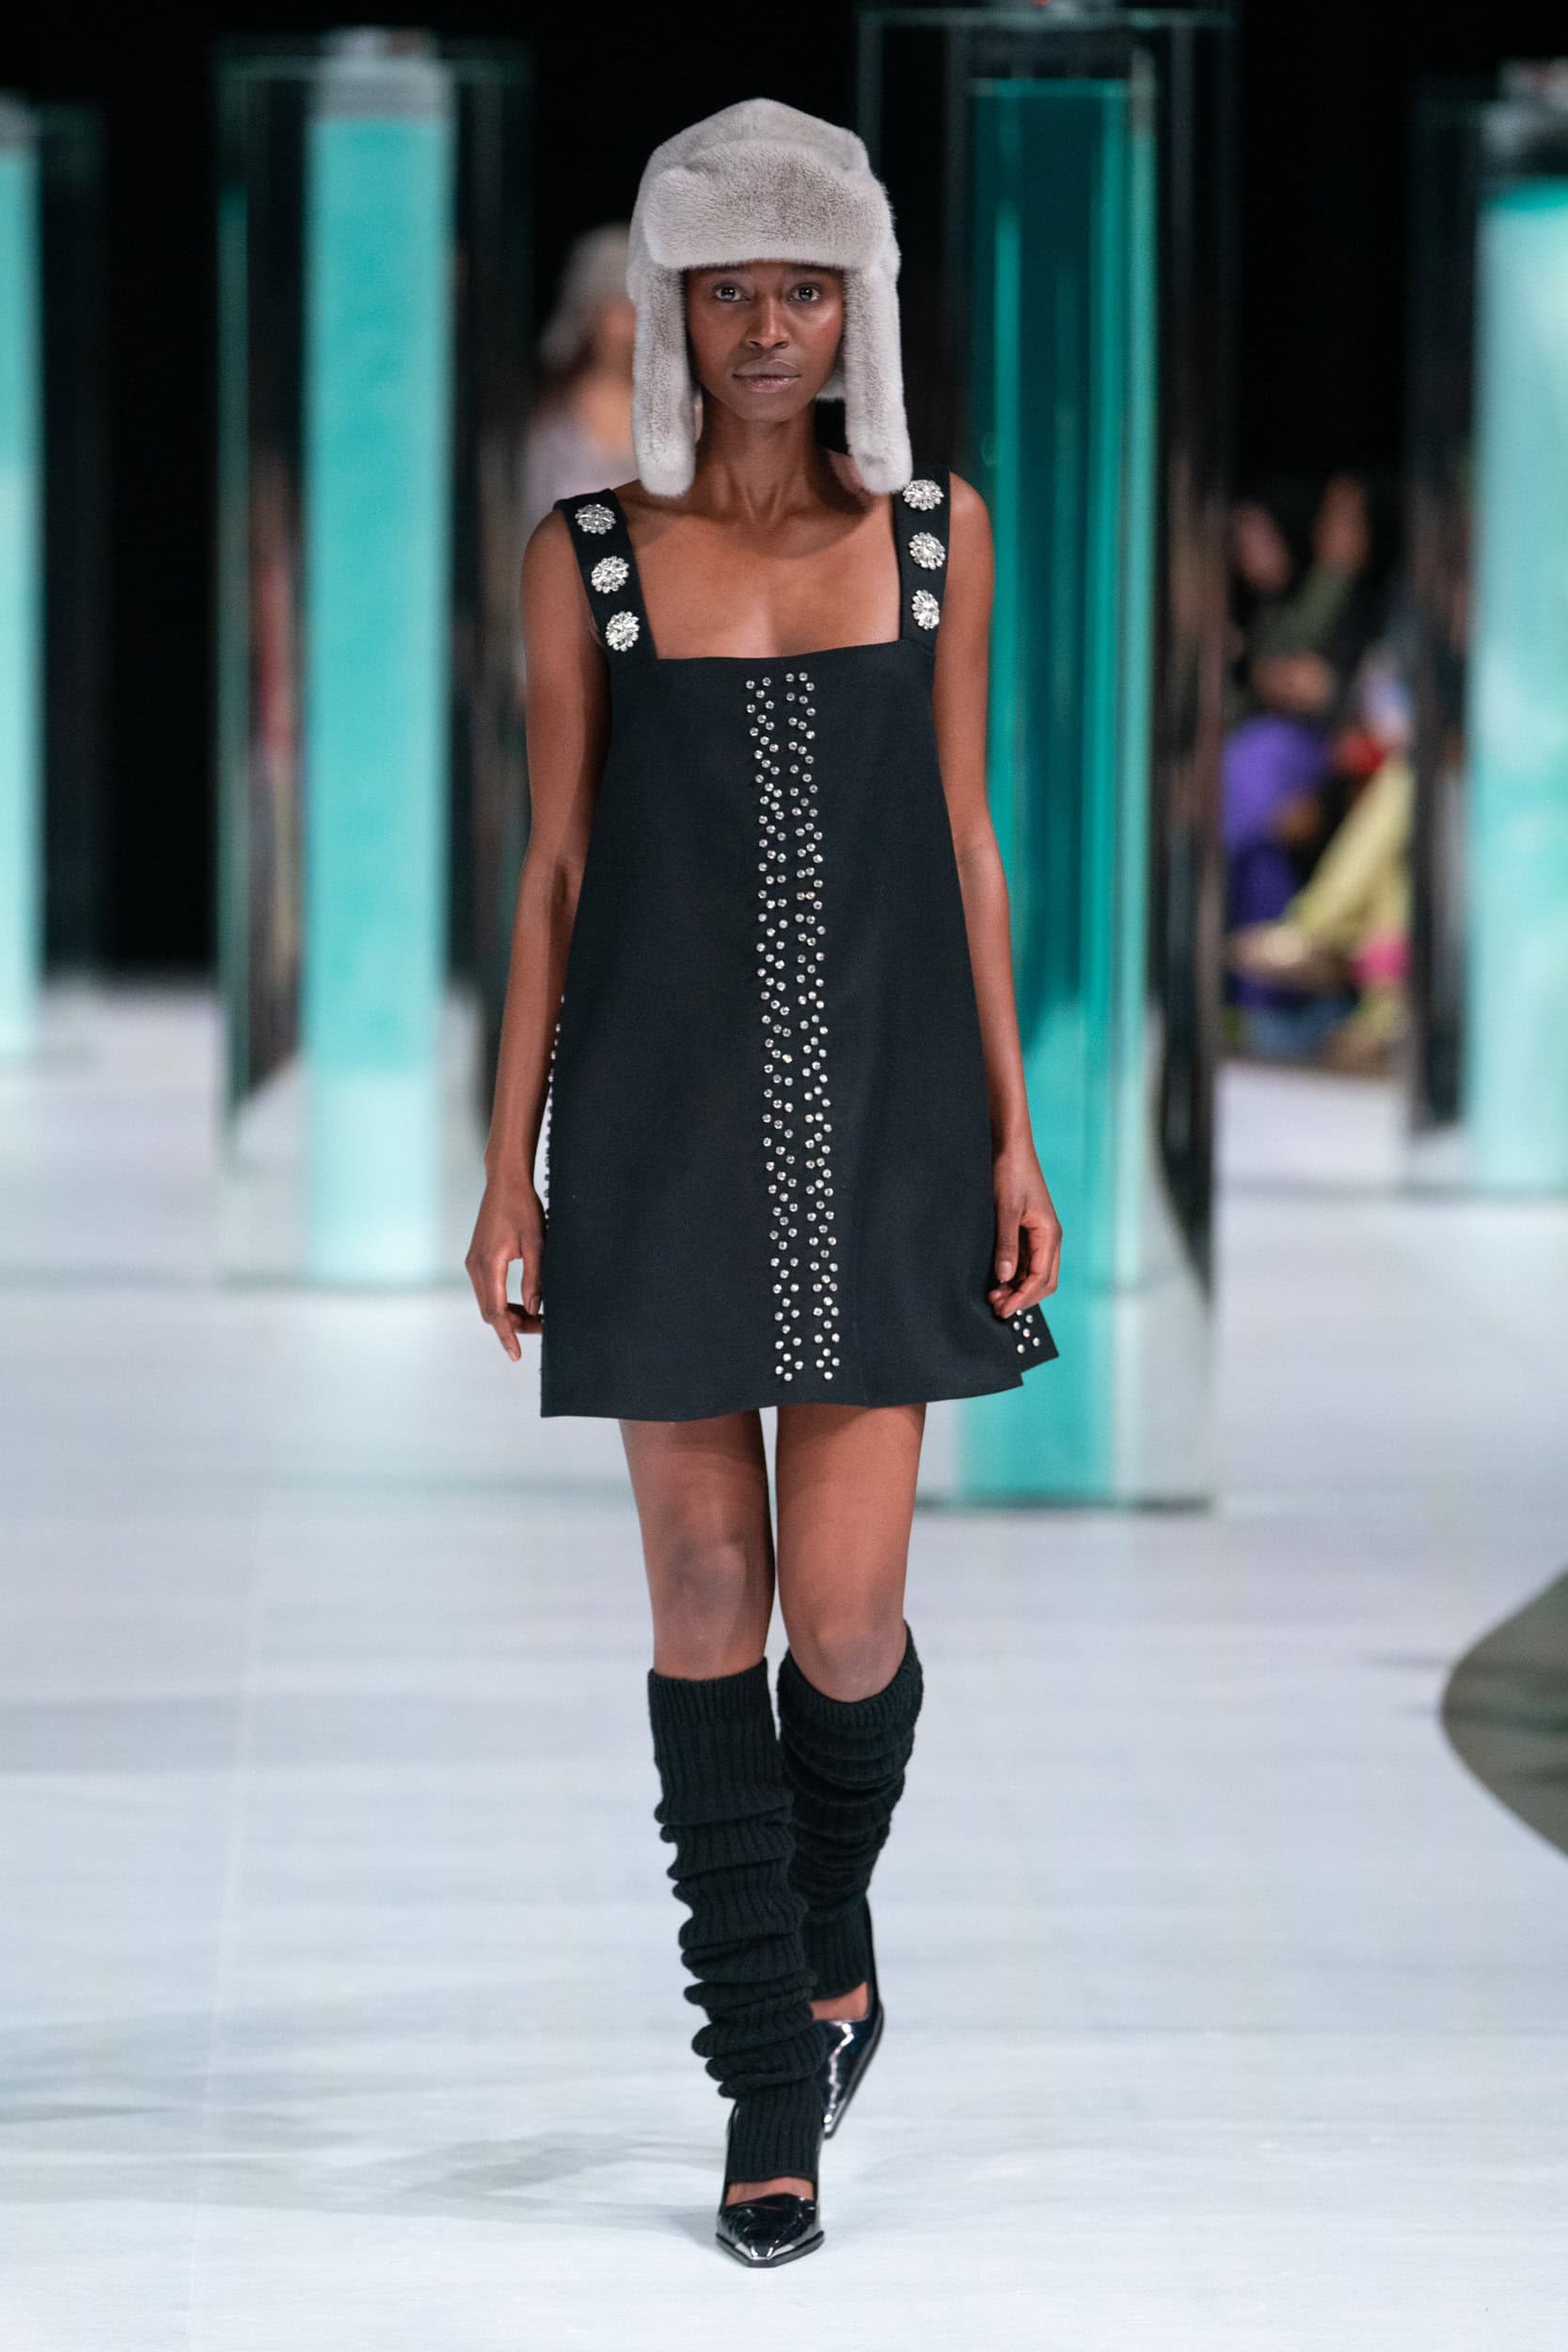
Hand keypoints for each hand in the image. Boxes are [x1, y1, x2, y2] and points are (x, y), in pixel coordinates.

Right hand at [465, 1170, 544, 1360]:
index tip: (515, 1355)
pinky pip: (488, 1290)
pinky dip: (504, 1301)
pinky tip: (524, 1303)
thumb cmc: (523, 1208)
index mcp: (488, 1264)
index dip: (507, 1335)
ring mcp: (473, 1263)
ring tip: (539, 1317)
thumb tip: (535, 1308)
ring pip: (488, 1302)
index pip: (496, 1312)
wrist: (505, 1182)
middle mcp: (475, 1267)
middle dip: (514, 1326)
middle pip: (491, 1311)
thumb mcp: (536, 1243)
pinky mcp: (477, 1259)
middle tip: (545, 1327)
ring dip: (510, 1314)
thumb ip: (535, 1278)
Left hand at [987, 1145, 1061, 1318]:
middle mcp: (1049, 1238)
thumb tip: (1004, 1277)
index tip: (1003, 1310)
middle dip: (1022, 1297)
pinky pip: (1025, 1262)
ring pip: (1034, 1274)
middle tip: (996, 1307)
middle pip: (1043, 1281)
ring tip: (993, 1296)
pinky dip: (1013, 1275)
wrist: (1009, 1147)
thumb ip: (1006, 1245)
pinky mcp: (1027, 1231)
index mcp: (1049, 1234)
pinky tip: (996, 1280)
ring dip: (1017, 1288)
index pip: (1041, 1278)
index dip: (1022, 1297)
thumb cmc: (1010, 1173)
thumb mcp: (1005, 1210)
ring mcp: (1039, 1236)